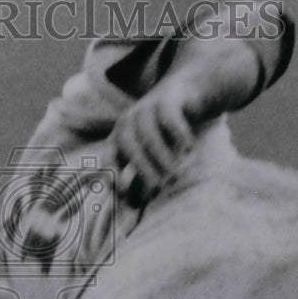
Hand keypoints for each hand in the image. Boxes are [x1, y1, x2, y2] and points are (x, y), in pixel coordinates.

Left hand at [112, 80, 195, 206]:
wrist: (187, 92)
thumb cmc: (166, 131)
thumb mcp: (151, 153)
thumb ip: (141, 177)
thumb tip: (132, 207)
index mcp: (120, 136)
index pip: (109, 156)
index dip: (112, 173)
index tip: (121, 192)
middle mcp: (129, 120)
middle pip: (128, 145)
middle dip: (142, 167)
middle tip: (158, 186)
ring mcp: (146, 107)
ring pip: (149, 134)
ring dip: (161, 155)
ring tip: (175, 173)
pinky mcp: (167, 99)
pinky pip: (169, 117)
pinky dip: (178, 134)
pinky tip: (188, 148)